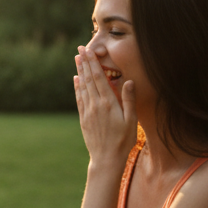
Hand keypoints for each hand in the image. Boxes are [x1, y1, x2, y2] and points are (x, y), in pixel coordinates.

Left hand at [74, 46, 136, 166]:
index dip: (93, 63)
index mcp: (108, 103)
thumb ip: (129, 100)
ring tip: (77, 59)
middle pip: (89, 79)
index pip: (99, 78)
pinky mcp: (83, 118)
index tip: (89, 51)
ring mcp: (88, 111)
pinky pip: (79, 99)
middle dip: (84, 62)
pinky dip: (77, 87)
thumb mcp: (131, 121)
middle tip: (80, 48)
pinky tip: (76, 79)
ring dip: (80, 71)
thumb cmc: (123, 141)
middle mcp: (95, 105)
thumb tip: (129, 81)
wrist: (106, 159)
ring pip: (82, 87)